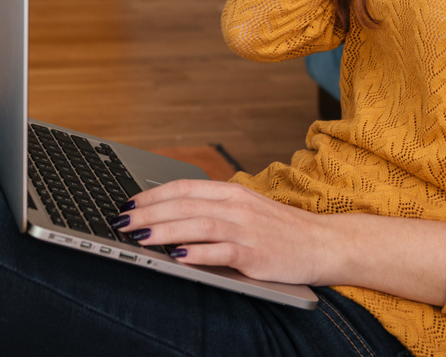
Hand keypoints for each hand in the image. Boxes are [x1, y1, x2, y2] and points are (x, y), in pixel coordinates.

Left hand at [116, 179, 337, 284]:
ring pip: (198, 225)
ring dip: (165, 230)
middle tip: (120, 222)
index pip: (183, 188)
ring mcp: (246, 228)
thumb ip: (213, 211)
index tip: (127, 204)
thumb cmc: (282, 230)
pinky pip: (221, 252)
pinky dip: (196, 253)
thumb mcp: (246, 211)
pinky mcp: (256, 253)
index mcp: (232, 192)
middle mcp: (237, 205)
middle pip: (184, 205)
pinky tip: (176, 258)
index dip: (152, 195)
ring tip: (139, 237)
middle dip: (148, 213)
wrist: (324, 243)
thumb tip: (170, 217)